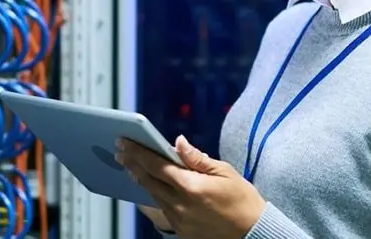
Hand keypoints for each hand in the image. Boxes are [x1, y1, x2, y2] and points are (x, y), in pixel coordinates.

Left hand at [115, 135, 265, 238]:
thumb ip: (197, 158)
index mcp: (191, 186)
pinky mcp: (181, 229)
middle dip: (132, 163)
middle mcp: (180, 204)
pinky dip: (152, 193)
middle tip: (119, 150)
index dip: (138, 152)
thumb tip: (177, 142)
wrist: (251, 232)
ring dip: (139, 178)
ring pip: (152, 194)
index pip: (157, 165)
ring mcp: (179, 219)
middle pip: (149, 180)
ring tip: (129, 165)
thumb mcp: (224, 171)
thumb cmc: (241, 198)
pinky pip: (161, 207)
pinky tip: (148, 184)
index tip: (125, 141)